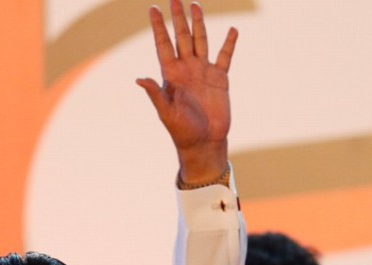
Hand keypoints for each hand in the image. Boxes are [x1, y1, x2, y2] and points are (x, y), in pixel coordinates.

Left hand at [137, 0, 236, 184]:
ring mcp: (203, 72)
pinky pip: (224, 57)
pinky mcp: (220, 79)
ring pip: (200, 41)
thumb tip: (139, 78)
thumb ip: (155, 93)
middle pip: (181, 37)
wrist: (204, 143)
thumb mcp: (166, 112)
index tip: (152, 9)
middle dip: (178, 18)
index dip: (158, 26)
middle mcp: (186, 68)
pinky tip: (231, 31)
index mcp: (171, 74)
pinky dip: (228, 44)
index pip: (163, 44)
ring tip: (196, 5)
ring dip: (199, 24)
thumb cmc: (182, 131)